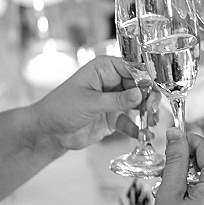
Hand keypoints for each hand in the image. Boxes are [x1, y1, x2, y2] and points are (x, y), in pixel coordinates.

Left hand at [30, 55, 159, 152]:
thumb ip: (117, 100)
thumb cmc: (60, 108)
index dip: (146, 79)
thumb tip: (141, 94)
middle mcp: (111, 82)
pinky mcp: (112, 117)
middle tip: (153, 111)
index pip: (132, 68)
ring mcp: (113, 100)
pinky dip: (138, 128)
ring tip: (152, 124)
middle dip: (149, 99)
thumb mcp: (90, 103)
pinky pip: (130, 121)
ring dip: (147, 114)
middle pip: (139, 87)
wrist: (48, 132)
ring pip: (138, 104)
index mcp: (104, 69)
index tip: (155, 91)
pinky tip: (144, 136)